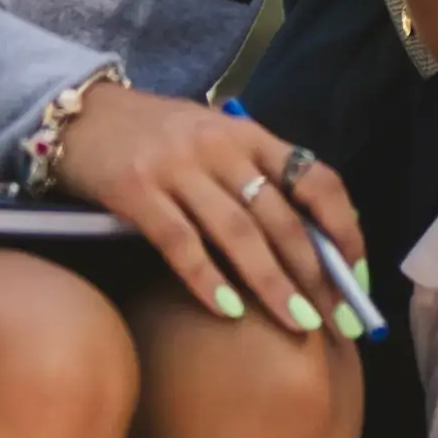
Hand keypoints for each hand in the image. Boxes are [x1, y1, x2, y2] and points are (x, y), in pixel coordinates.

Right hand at [45, 79, 363, 342]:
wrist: (81, 113)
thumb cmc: (158, 137)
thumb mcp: (217, 141)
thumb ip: (257, 176)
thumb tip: (311, 238)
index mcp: (250, 134)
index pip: (315, 179)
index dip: (343, 227)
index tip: (356, 275)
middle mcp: (221, 147)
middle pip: (280, 217)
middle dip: (314, 273)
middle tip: (337, 320)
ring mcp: (178, 168)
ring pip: (238, 234)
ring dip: (272, 283)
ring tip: (298, 324)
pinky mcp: (136, 190)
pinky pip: (180, 243)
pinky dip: (207, 279)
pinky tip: (229, 312)